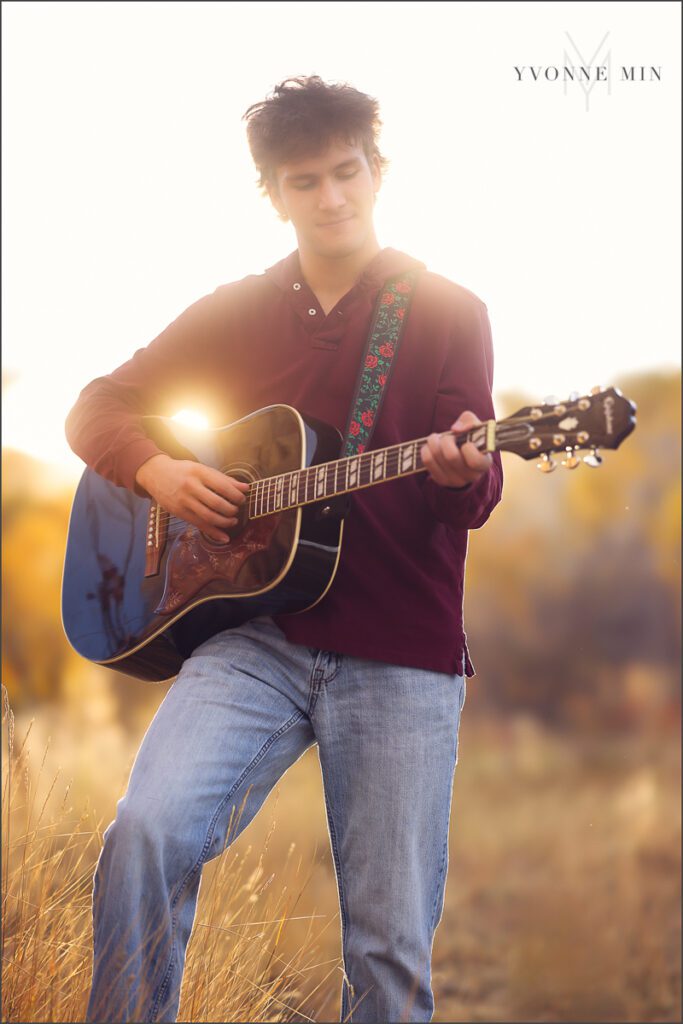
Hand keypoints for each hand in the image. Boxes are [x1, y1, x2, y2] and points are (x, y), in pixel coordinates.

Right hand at [135, 454, 249, 542]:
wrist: (156, 474)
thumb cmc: (183, 471)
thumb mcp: (202, 469)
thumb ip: (223, 479)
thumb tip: (246, 488)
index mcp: (199, 472)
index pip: (222, 486)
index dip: (236, 495)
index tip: (242, 498)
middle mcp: (190, 487)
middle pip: (216, 503)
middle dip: (232, 510)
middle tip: (237, 510)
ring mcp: (183, 501)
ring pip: (209, 516)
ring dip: (225, 522)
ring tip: (233, 521)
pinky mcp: (179, 512)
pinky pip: (199, 525)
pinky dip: (213, 533)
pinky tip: (224, 537)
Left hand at [420, 411, 492, 488]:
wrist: (464, 457)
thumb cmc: (471, 440)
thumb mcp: (476, 427)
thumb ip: (470, 421)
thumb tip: (455, 429)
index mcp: (484, 463)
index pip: (475, 460)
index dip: (468, 448)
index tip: (465, 442)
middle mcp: (471, 476)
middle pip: (451, 456)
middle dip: (446, 440)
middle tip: (447, 437)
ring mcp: (455, 480)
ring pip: (436, 457)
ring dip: (433, 442)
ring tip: (436, 439)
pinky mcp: (441, 480)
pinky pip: (427, 461)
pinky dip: (426, 450)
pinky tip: (430, 447)